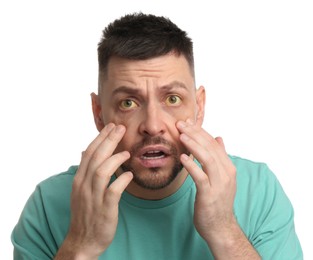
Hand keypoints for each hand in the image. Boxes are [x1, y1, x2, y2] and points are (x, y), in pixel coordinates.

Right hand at [56, 123, 132, 258]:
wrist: (83, 241)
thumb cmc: (86, 213)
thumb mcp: (80, 190)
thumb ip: (85, 171)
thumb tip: (84, 152)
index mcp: (79, 180)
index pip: (89, 153)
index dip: (100, 138)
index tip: (110, 126)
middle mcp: (84, 186)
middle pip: (95, 158)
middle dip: (108, 141)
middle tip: (120, 128)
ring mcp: (93, 198)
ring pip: (102, 171)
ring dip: (115, 159)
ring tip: (127, 152)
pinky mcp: (104, 209)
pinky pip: (113, 191)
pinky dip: (121, 181)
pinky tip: (129, 175)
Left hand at [176, 118, 236, 243]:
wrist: (221, 227)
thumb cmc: (217, 201)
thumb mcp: (222, 177)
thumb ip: (220, 157)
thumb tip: (219, 138)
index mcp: (228, 167)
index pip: (214, 143)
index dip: (200, 131)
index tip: (188, 122)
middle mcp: (226, 173)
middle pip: (210, 148)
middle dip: (195, 133)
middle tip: (180, 123)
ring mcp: (219, 184)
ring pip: (207, 159)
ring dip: (193, 145)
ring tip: (181, 135)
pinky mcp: (209, 194)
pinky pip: (200, 177)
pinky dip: (192, 166)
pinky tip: (182, 157)